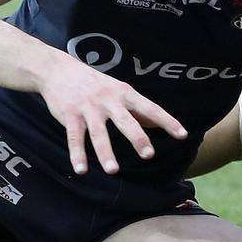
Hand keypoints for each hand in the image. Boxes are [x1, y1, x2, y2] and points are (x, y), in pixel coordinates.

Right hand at [40, 54, 186, 174]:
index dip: (166, 121)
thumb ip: (137, 108)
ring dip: (105, 152)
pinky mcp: (69, 115)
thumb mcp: (118, 90)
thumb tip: (158, 124)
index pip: (150, 108)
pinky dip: (77, 154)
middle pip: (125, 120)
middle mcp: (108, 100)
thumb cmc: (95, 83)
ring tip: (113, 170)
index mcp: (124, 93)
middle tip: (148, 154)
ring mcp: (88, 108)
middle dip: (137, 137)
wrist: (59, 70)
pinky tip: (81, 170)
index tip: (182, 134)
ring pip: (98, 133)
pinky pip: (74, 137)